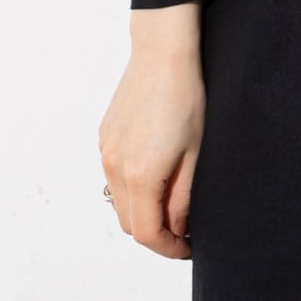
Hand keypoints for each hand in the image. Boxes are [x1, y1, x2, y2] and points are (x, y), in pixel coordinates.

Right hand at [97, 42, 204, 258]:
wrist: (162, 51)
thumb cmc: (187, 97)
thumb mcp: (196, 151)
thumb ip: (184, 197)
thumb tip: (178, 228)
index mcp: (140, 175)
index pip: (147, 234)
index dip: (169, 249)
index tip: (189, 247)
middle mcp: (114, 166)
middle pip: (128, 222)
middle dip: (155, 233)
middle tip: (184, 229)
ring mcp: (105, 150)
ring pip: (118, 200)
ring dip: (142, 210)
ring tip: (172, 201)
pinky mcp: (104, 136)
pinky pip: (113, 175)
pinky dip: (131, 187)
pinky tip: (156, 173)